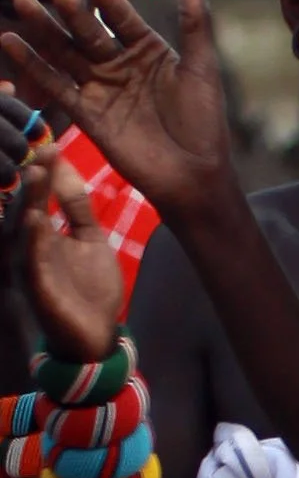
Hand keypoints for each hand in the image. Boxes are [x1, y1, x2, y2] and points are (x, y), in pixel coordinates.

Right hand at [0, 0, 235, 217]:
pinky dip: (32, 66)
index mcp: (148, 50)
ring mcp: (100, 88)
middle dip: (71, 13)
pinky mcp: (86, 114)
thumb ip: (194, 19)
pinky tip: (10, 43)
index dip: (110, 3)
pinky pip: (55, 86)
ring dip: (44, 30)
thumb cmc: (204, 122)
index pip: (123, 19)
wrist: (194, 177)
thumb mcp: (200, 66)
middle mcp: (119, 64)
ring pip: (66, 53)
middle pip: (88, 32)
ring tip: (22, 3)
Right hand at [16, 142, 125, 363]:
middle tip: (39, 151)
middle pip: (24, 207)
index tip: (51, 143)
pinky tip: (37, 219)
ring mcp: (31, 268)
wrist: (97, 335)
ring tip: (35, 175)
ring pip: (23, 231)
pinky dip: (34, 240)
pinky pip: (32, 262)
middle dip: (30, 180)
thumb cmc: (90, 287)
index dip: (42, 170)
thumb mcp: (89, 237)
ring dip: (28, 203)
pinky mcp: (37, 289)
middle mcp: (30, 247)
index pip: (37, 196)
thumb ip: (78, 205)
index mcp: (42, 233)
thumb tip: (64, 164)